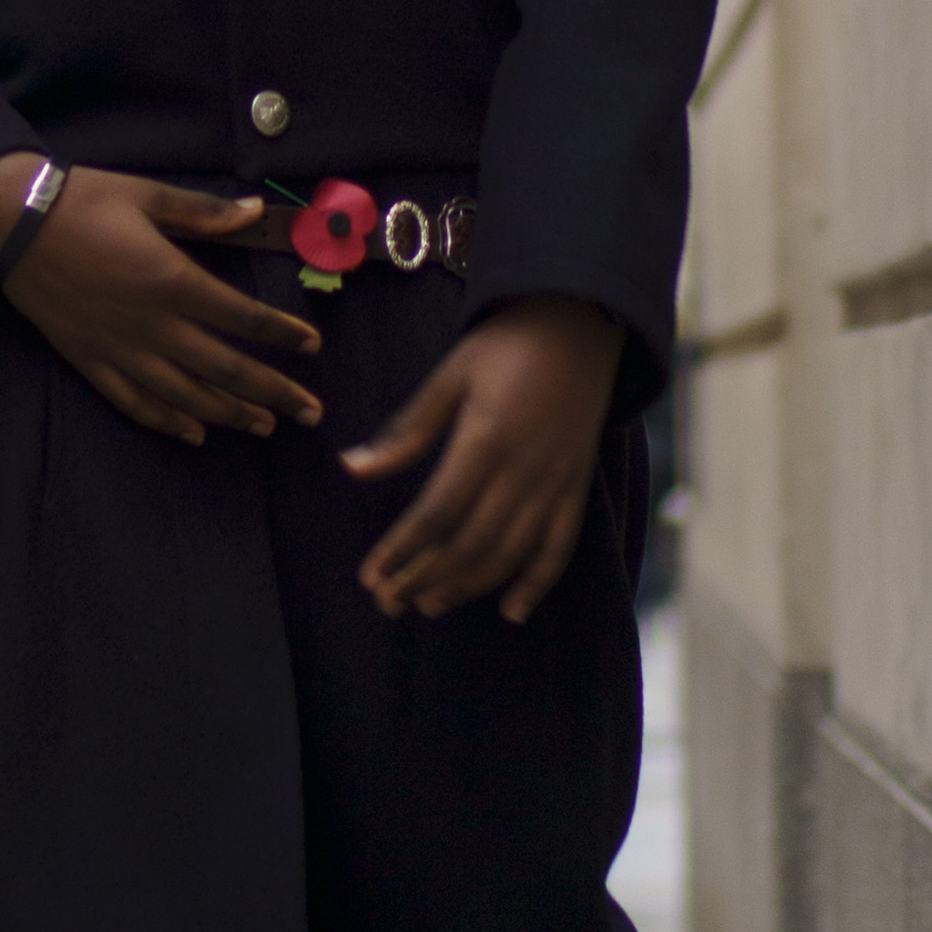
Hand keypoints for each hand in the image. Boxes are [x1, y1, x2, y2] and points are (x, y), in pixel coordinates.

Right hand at [0, 155, 324, 441]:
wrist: (9, 222)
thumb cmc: (81, 200)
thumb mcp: (147, 194)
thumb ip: (204, 211)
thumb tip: (256, 212)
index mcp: (172, 280)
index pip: (244, 317)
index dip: (283, 333)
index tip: (312, 345)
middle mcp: (152, 324)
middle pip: (225, 368)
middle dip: (273, 392)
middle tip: (309, 411)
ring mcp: (119, 348)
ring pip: (185, 394)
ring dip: (229, 413)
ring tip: (263, 426)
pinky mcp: (89, 360)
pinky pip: (134, 402)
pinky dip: (166, 421)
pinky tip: (193, 432)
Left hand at [345, 299, 623, 624]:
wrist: (579, 321)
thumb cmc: (504, 345)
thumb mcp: (448, 378)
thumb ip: (406, 431)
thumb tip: (352, 468)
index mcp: (485, 441)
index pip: (436, 515)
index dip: (402, 552)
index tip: (372, 577)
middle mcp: (524, 470)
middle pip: (469, 543)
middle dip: (425, 578)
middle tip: (389, 603)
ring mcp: (556, 482)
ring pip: (510, 552)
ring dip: (468, 585)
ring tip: (429, 605)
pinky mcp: (577, 485)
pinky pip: (560, 546)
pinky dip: (537, 582)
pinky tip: (511, 610)